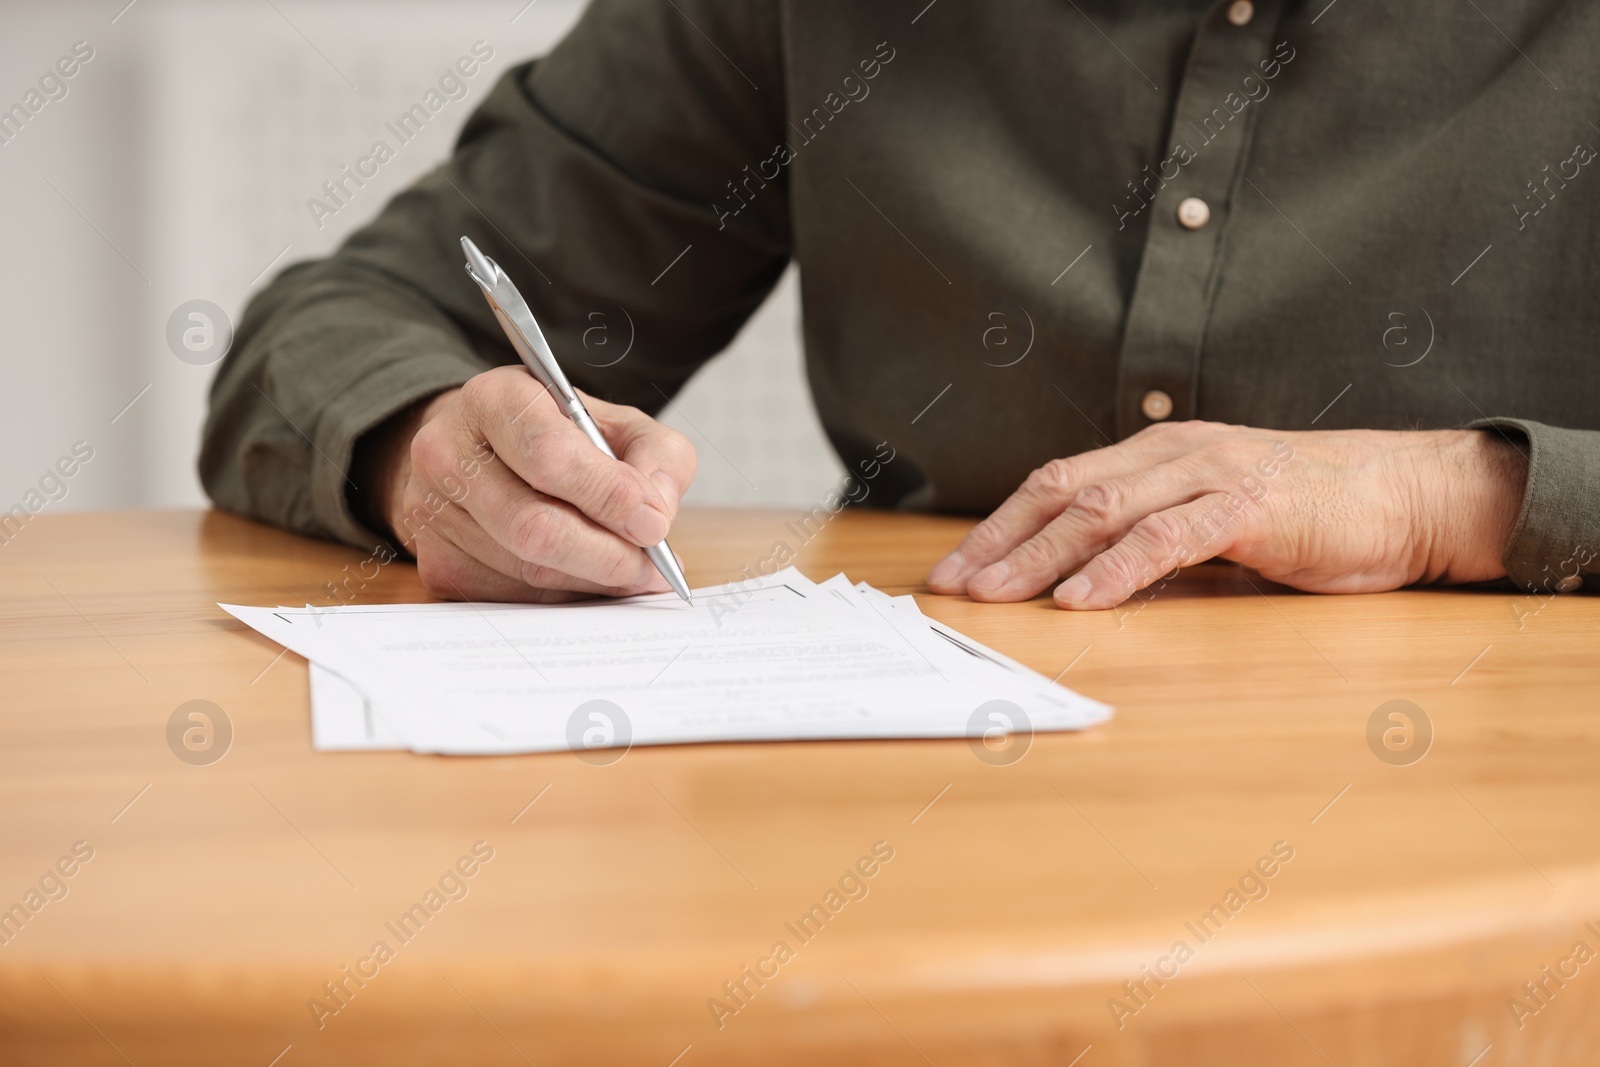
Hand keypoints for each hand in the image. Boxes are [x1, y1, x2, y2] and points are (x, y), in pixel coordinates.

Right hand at [364, 366, 695, 601]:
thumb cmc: (555, 436)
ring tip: (631, 570)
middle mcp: (446, 453)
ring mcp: (432, 513)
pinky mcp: (436, 563)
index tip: (653, 523)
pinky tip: (587, 575)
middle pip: (534, 526)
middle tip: (653, 566)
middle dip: (608, 554)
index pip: (548, 454)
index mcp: (493, 400)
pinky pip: (512, 596)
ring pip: (527, 569)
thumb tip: (656, 516)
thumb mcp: (616, 422)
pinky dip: (564, 593)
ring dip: (593, 580)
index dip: (608, 495)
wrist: (480, 452)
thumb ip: (655, 456)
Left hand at [925, 422, 1526, 609]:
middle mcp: (1173, 453)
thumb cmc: (1308, 515)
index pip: (1057, 484)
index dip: (999, 525)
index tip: (954, 567)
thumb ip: (1153, 536)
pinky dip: (1118, 570)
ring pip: (1103, 512)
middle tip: (952, 586)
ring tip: (995, 596)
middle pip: (1062, 493)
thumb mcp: (1212, 519)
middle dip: (999, 542)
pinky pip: (1170, 537)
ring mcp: (1211, 472)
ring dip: (1039, 557)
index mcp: (1156, 455)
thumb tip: (1080, 581)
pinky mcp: (1253, 505)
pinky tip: (1082, 600)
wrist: (1409, 494)